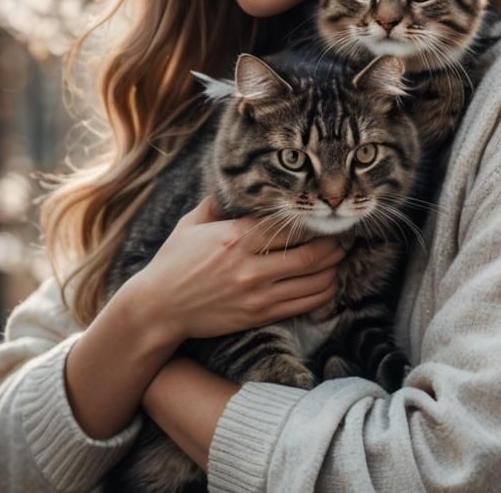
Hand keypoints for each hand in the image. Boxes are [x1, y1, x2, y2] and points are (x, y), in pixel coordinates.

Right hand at [118, 195, 345, 344]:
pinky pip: (303, 305)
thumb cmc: (173, 263)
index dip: (314, 223)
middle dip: (334, 246)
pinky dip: (323, 294)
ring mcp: (257, 293)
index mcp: (236, 236)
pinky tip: (328, 285)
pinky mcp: (258, 315)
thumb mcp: (190, 224)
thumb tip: (231, 184)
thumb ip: (215, 203)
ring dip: (334, 270)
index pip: (290, 226)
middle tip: (343, 239)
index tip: (324, 218)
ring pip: (314, 281)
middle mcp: (250, 265)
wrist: (157, 308)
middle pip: (312, 254)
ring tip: (339, 261)